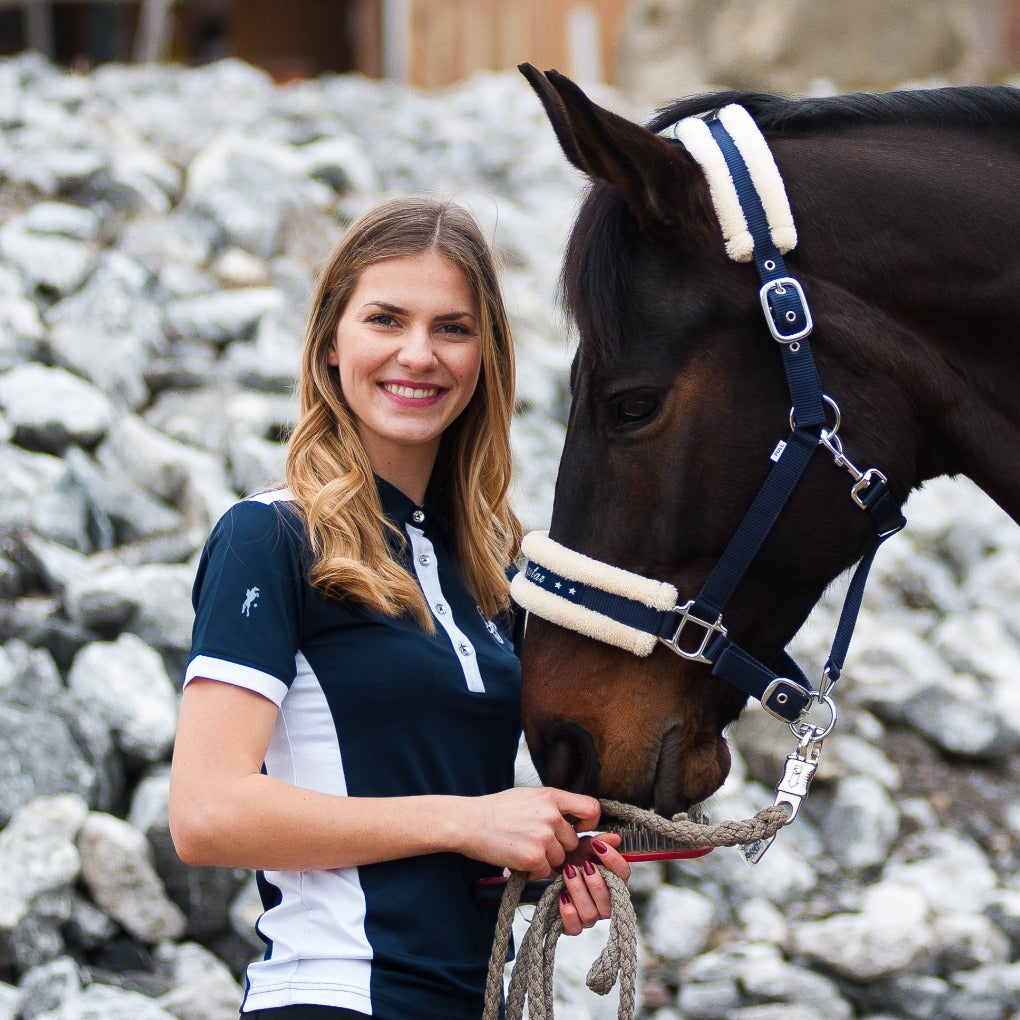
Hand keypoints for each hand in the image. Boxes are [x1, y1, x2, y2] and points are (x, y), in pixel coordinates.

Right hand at [466, 787, 600, 875]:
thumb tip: (574, 822)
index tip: (577, 829)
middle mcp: (551, 815)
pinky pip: (546, 871)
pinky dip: (533, 870)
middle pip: (573, 841)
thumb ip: (552, 807)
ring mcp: (544, 837)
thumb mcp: (528, 797)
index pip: (591, 809)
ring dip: (545, 860)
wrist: (468, 822)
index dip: (589, 823)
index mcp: (551, 796)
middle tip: (536, 844)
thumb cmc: (495, 811)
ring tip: (522, 849)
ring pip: (560, 859)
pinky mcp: (534, 857)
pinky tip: (517, 859)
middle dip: (559, 848)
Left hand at [558, 833, 630, 936]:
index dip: (613, 861)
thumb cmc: (573, 858)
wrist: (552, 869)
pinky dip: (568, 913)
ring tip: (568, 873)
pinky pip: (575, 928)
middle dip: (595, 882)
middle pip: (609, 901)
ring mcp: (591, 917)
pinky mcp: (574, 926)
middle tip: (583, 865)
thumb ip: (599, 842)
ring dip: (579, 892)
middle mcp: (606, 904)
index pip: (624, 875)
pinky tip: (562, 895)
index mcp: (614, 882)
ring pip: (591, 915)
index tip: (598, 846)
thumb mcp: (584, 847)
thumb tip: (617, 838)